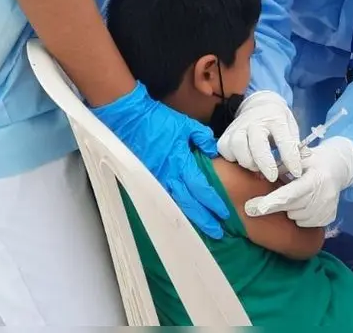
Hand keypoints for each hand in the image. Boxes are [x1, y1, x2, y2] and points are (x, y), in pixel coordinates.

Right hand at [92, 82, 229, 238]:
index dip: (212, 202)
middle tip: (217, 233)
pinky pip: (163, 198)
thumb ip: (202, 136)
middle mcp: (169, 176)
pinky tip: (180, 216)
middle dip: (204, 219)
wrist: (128, 120)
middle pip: (189, 203)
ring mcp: (156, 180)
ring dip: (190, 218)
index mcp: (181, 163)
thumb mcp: (184, 124)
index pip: (201, 188)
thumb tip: (213, 150)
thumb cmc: (157, 121)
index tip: (223, 214)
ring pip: (176, 204)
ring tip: (201, 229)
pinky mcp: (146, 179)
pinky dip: (173, 209)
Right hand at [218, 91, 301, 181]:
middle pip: (257, 145)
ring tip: (257, 167)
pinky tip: (244, 159)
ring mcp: (238, 126)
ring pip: (238, 148)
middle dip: (266, 165)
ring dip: (249, 162)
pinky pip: (226, 151)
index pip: (284, 140)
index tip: (296, 172)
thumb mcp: (291, 127)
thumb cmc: (277, 122)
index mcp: (275, 119)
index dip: (291, 159)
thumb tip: (300, 163)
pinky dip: (234, 159)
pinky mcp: (226, 134)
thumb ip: (295, 145)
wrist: (258, 106)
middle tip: (273, 177)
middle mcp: (255, 121)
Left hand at [244, 136, 352, 227]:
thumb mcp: (298, 157)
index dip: (271, 202)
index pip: (290, 193)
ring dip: (291, 209)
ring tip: (297, 195)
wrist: (338, 168)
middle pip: (290, 207)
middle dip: (276, 203)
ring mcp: (328, 208)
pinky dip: (300, 215)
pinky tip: (305, 203)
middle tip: (270, 198)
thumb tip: (258, 176)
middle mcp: (324, 195)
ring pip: (295, 217)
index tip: (252, 208)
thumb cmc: (313, 161)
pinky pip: (305, 223)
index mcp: (315, 177)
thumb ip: (280, 166)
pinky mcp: (329, 218)